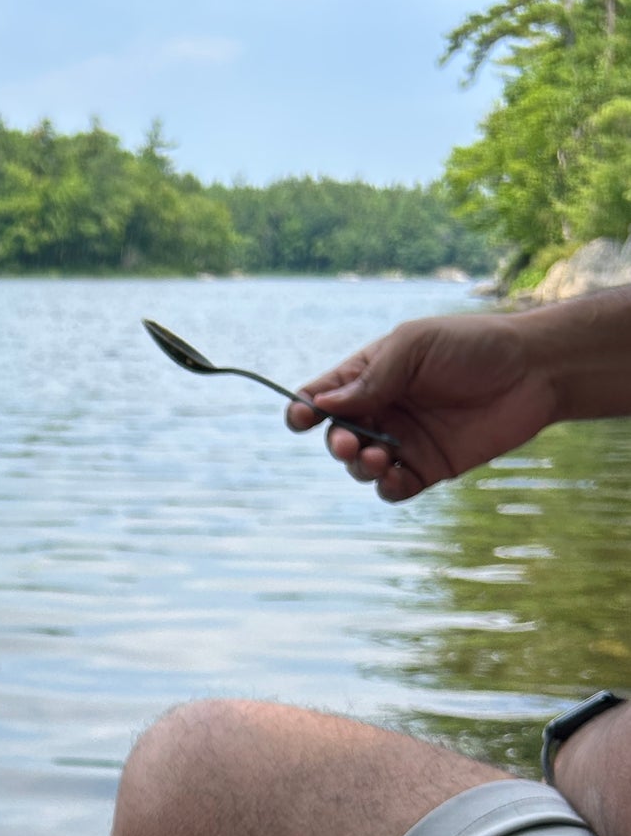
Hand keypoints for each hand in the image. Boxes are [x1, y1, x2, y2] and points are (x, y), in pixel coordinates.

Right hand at [284, 313, 560, 502]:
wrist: (534, 371)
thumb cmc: (473, 346)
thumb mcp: (414, 347)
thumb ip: (371, 377)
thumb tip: (324, 406)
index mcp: (371, 376)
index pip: (324, 397)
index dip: (305, 409)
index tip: (301, 418)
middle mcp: (383, 411)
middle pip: (337, 436)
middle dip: (335, 442)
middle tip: (349, 442)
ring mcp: (404, 442)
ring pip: (360, 467)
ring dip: (358, 466)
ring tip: (375, 456)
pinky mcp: (428, 469)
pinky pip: (392, 489)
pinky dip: (385, 486)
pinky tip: (392, 475)